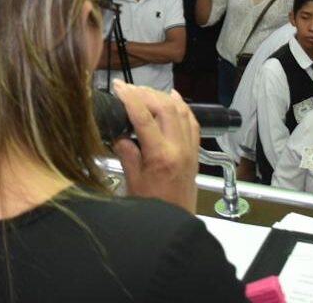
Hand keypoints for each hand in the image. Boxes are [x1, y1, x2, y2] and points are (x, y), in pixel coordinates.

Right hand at [110, 80, 199, 212]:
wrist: (175, 225)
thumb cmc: (153, 209)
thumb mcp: (132, 182)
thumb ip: (127, 153)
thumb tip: (120, 134)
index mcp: (161, 156)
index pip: (145, 117)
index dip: (130, 98)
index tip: (118, 87)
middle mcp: (179, 148)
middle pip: (166, 107)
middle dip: (146, 93)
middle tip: (129, 89)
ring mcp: (190, 149)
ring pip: (181, 110)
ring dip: (163, 96)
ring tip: (145, 92)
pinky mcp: (194, 152)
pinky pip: (191, 121)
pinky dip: (181, 106)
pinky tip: (172, 98)